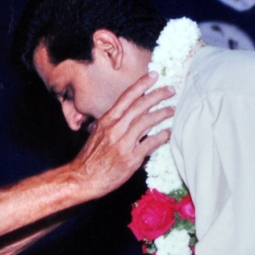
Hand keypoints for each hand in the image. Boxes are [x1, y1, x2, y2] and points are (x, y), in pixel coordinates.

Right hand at [71, 72, 174, 197]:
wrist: (82, 178)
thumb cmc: (90, 158)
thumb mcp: (98, 134)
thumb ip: (113, 125)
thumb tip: (128, 120)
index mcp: (107, 121)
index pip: (126, 97)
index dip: (141, 84)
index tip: (153, 76)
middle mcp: (115, 128)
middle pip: (140, 106)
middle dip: (158, 95)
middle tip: (171, 90)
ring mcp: (124, 143)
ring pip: (147, 121)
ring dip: (163, 114)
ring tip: (172, 110)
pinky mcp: (131, 158)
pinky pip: (151, 143)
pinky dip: (162, 136)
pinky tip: (169, 133)